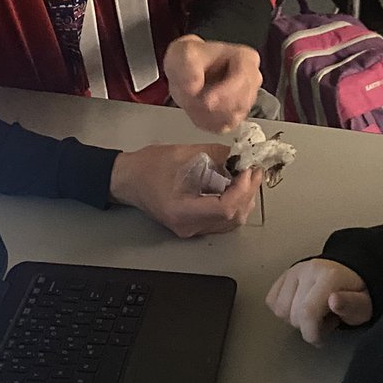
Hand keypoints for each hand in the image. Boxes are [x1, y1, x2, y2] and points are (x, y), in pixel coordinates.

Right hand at [109, 142, 261, 237]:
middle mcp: (188, 226)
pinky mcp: (194, 224)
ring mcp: (192, 229)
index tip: (247, 170)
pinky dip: (234, 203)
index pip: (225, 209)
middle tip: (254, 169)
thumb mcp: (184, 153)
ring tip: (246, 175)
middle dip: (248, 192)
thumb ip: (216, 155)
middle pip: (233, 218)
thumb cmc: (148, 167)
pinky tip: (235, 185)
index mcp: (182, 211)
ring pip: (231, 221)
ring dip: (244, 198)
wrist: (128, 179)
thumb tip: (241, 155)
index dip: (242, 190)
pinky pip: (223, 220)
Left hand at [164, 36, 260, 133]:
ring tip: (194, 105)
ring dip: (211, 115)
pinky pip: (227, 126)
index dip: (225, 93)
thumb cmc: (190, 59)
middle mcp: (251, 79)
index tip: (206, 100)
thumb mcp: (184, 54)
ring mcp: (246, 98)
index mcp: (246, 59)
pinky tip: (198, 113)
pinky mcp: (237, 114)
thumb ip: (188, 67)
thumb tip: (194, 84)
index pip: (244, 79)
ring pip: (235, 116)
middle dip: (215, 106)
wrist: (185, 71)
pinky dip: (210, 123)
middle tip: (195, 103)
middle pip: (241, 102)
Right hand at [266, 259, 371, 345]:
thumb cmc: (357, 294)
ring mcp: (293, 271)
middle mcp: (308, 270)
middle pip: (293, 314)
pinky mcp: (283, 275)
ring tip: (314, 313)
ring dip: (295, 319)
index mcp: (330, 276)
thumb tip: (333, 301)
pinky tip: (300, 306)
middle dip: (308, 327)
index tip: (320, 339)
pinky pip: (272, 301)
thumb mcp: (364, 305)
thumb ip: (351, 306)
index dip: (311, 333)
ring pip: (280, 309)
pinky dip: (284, 310)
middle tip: (325, 321)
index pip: (308, 312)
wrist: (350, 274)